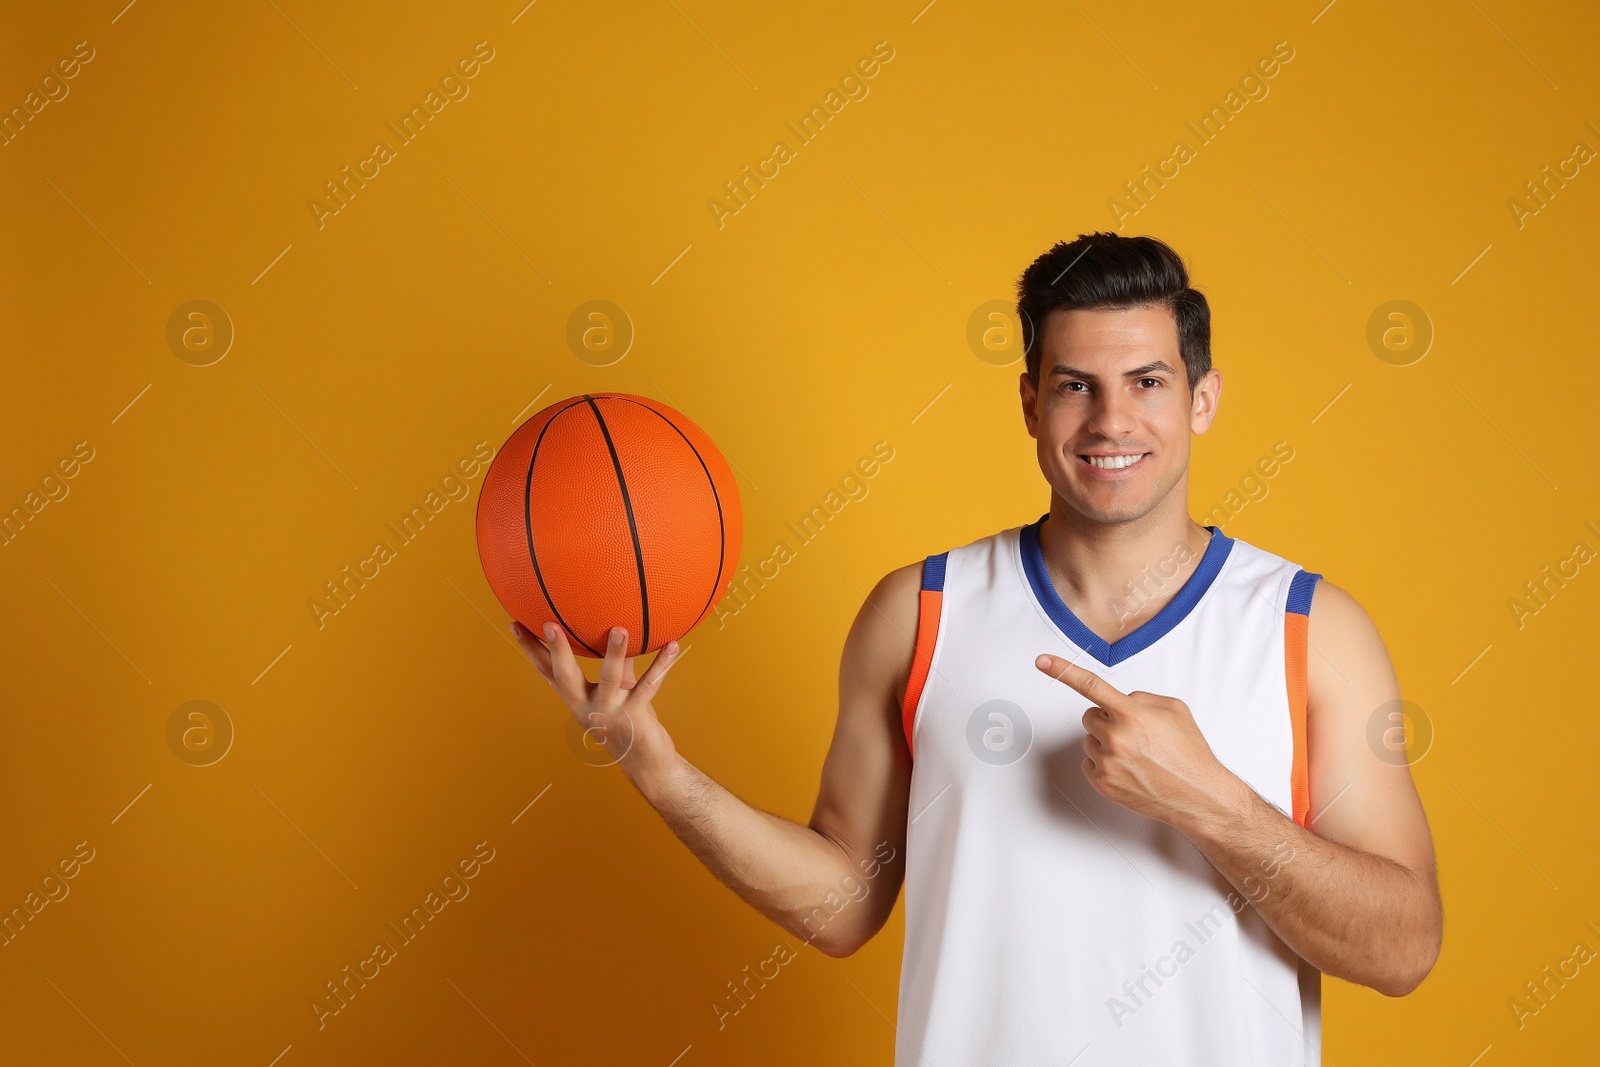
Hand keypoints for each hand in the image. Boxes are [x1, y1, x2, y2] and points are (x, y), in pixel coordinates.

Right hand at [513, 621, 682, 790]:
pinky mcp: (635, 717)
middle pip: (565, 676)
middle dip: (556, 650)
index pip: (547, 671)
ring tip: (620, 629)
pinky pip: (649, 685)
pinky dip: (662, 665)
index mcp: (577, 699)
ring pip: (611, 678)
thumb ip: (619, 665)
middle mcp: (587, 707)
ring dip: (616, 653)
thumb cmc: (630, 723)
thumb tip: (619, 628)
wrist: (647, 765)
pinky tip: (673, 646)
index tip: (515, 624)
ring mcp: (610, 713)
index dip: (530, 649)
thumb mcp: (617, 693)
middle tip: (549, 624)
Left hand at [1035, 652, 1236, 826]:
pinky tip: (1129, 769)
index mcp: (1132, 715)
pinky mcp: (1103, 783)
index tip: (1043, 661)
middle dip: (1106, 719)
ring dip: (1106, 742)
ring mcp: (1107, 763)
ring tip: (1136, 755)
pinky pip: (1089, 763)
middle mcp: (1116, 738)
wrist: (1198, 795)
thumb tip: (1122, 701)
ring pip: (1089, 740)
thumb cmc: (1190, 754)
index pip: (1090, 685)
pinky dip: (1104, 763)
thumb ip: (1141, 698)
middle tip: (1132, 732)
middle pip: (1089, 716)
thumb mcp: (1174, 710)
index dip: (1063, 670)